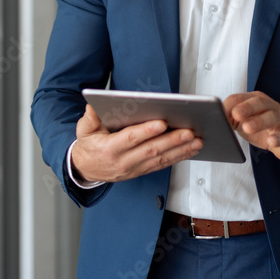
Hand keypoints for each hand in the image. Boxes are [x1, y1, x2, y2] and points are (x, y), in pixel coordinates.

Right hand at [70, 104, 202, 182]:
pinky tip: (190, 150)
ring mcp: (134, 169)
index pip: (130, 139)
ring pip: (160, 160)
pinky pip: (162, 166)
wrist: (85, 170)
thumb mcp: (83, 130)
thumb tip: (93, 107)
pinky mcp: (141, 172)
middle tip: (189, 131)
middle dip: (172, 141)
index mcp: (109, 149)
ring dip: (180, 150)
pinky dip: (178, 158)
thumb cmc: (88, 147)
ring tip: (196, 141)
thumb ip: (89, 118)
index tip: (162, 123)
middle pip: (151, 151)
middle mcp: (123, 161)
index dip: (146, 131)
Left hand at [223, 92, 279, 165]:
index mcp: (255, 101)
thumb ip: (232, 120)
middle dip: (246, 107)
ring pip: (272, 117)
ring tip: (247, 128)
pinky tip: (271, 141)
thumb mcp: (246, 122)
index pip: (239, 98)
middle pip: (258, 102)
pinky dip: (277, 138)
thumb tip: (216, 122)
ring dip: (259, 122)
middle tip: (235, 115)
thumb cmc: (265, 129)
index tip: (218, 115)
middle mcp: (269, 106)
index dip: (228, 107)